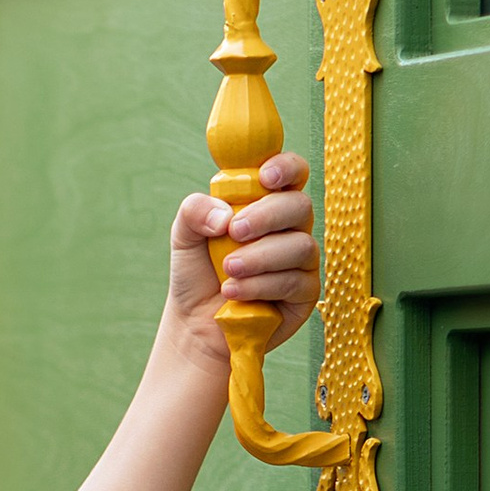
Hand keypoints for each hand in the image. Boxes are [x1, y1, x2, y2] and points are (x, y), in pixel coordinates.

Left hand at [154, 151, 320, 384]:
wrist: (195, 323)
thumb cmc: (198, 273)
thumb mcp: (184, 236)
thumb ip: (194, 211)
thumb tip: (224, 214)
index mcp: (266, 203)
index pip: (291, 173)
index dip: (286, 167)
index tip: (265, 176)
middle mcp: (289, 228)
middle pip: (299, 205)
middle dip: (266, 216)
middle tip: (234, 232)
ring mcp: (301, 261)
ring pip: (300, 246)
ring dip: (260, 257)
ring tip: (228, 270)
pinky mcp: (304, 294)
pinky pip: (295, 282)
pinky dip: (260, 286)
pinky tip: (234, 292)